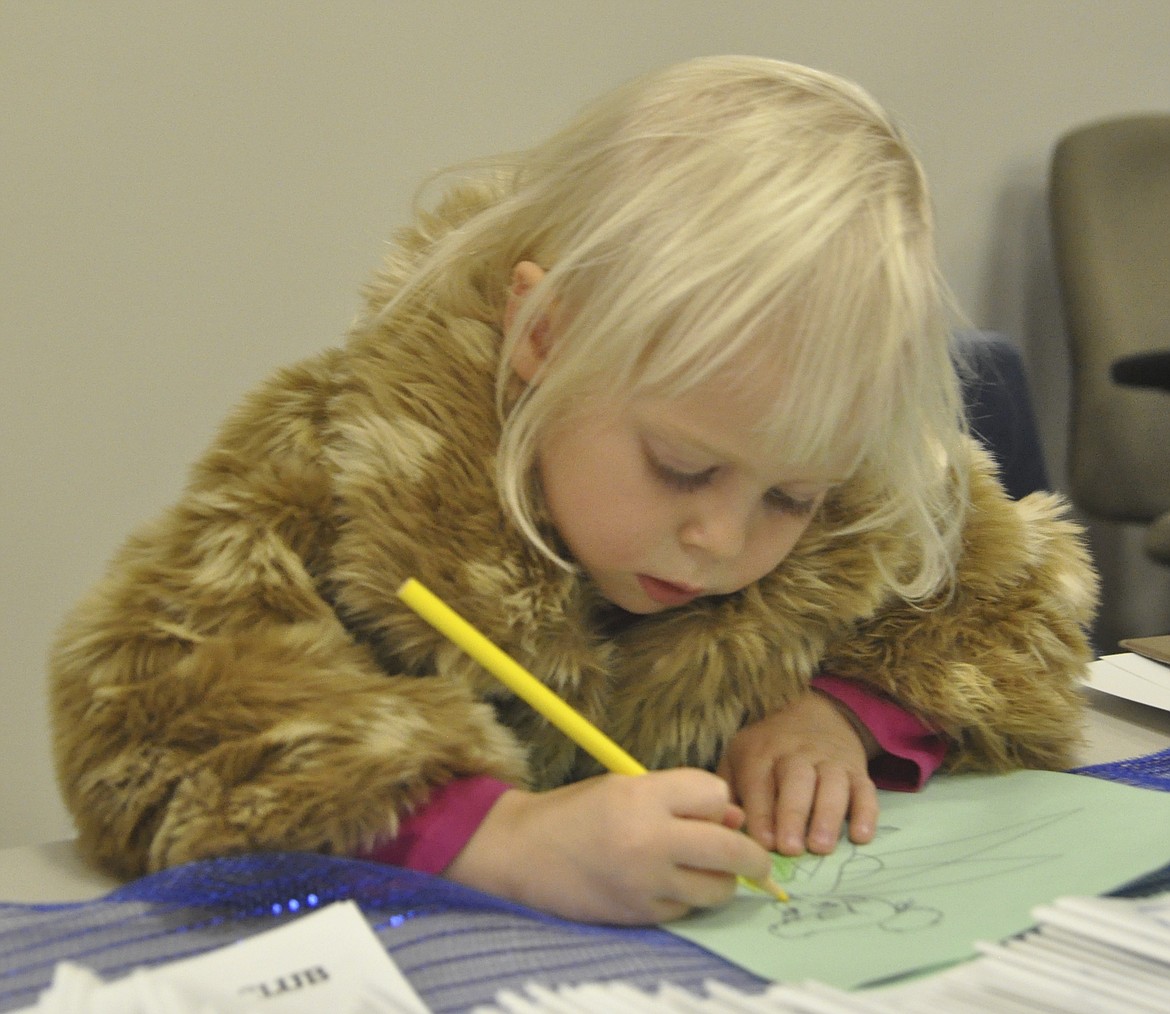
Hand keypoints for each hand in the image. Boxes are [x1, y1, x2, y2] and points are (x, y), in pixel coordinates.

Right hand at [445, 768, 772, 923]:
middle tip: (755, 860)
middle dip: (752, 855)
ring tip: (704, 871)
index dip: (717, 802)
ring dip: (720, 880)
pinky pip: (687, 910)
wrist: (522, 852)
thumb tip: (736, 820)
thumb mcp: (625, 787)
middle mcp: (649, 839)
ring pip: (718, 888)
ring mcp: (645, 882)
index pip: (716, 794)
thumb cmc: (576, 811)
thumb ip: (680, 799)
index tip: (708, 808)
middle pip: (732, 849)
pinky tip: (666, 886)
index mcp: (643, 796)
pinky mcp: (639, 914)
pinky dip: (687, 899)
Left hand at [716, 690, 878, 856]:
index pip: (759, 782)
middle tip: (791, 848)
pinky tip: (862, 836)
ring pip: (831, 784)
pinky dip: (866, 812)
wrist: (815, 715)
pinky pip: (865, 789)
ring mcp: (829, 761)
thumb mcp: (738, 757)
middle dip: (793, 815)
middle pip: (796, 780)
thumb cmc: (768, 750)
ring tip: (822, 846)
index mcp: (761, 753)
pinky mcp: (856, 770)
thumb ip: (729, 790)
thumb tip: (724, 828)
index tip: (763, 843)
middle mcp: (796, 754)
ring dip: (828, 816)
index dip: (761, 813)